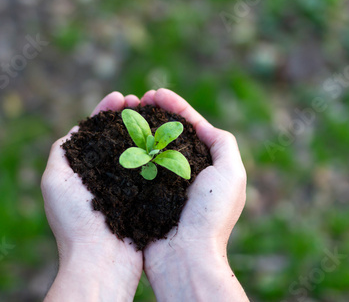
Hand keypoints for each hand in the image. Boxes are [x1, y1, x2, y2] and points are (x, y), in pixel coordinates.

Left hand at [41, 92, 141, 301]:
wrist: (102, 260)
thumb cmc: (76, 220)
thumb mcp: (55, 181)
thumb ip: (61, 152)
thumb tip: (74, 132)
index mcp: (82, 169)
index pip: (94, 132)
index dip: (105, 111)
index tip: (120, 97)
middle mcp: (103, 174)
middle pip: (116, 136)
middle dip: (127, 116)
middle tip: (140, 100)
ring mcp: (124, 185)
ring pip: (135, 149)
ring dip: (143, 129)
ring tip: (154, 112)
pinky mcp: (142, 196)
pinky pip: (150, 168)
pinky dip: (156, 151)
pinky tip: (165, 137)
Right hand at [141, 89, 248, 300]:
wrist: (185, 256)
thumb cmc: (210, 215)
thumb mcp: (231, 174)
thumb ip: (223, 144)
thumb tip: (204, 126)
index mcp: (206, 165)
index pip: (190, 127)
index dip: (175, 107)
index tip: (156, 93)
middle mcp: (184, 171)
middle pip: (167, 133)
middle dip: (153, 113)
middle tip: (137, 99)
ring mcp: (163, 183)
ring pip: (149, 147)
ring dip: (138, 128)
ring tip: (125, 112)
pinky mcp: (144, 195)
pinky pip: (135, 167)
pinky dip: (127, 150)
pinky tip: (117, 138)